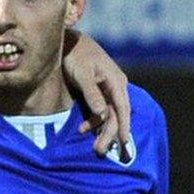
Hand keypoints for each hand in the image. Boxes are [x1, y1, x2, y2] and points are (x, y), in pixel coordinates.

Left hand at [63, 30, 130, 160]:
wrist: (69, 42)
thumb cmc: (76, 55)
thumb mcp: (82, 74)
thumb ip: (92, 93)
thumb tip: (103, 114)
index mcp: (116, 81)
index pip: (123, 108)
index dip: (124, 126)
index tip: (124, 143)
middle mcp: (116, 87)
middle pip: (116, 115)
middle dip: (110, 134)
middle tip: (101, 151)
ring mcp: (108, 90)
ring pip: (109, 115)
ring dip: (101, 131)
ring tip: (95, 148)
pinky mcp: (98, 92)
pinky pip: (100, 111)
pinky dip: (93, 121)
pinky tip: (83, 129)